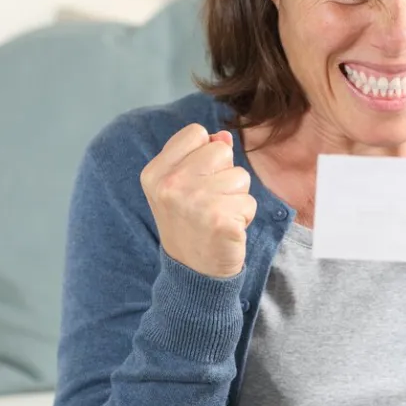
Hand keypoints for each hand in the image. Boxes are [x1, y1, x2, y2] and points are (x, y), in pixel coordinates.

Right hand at [140, 124, 256, 277]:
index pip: (196, 133)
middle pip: (222, 150)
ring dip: (236, 198)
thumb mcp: (182, 186)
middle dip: (225, 174)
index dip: (205, 154)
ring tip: (218, 216)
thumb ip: (200, 155)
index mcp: (155, 172)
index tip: (197, 180)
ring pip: (240, 176)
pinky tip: (227, 230)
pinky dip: (245, 217)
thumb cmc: (190, 222)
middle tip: (210, 202)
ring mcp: (195, 202)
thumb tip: (224, 135)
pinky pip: (249, 202)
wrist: (192, 272)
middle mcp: (171, 185)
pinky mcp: (220, 220)